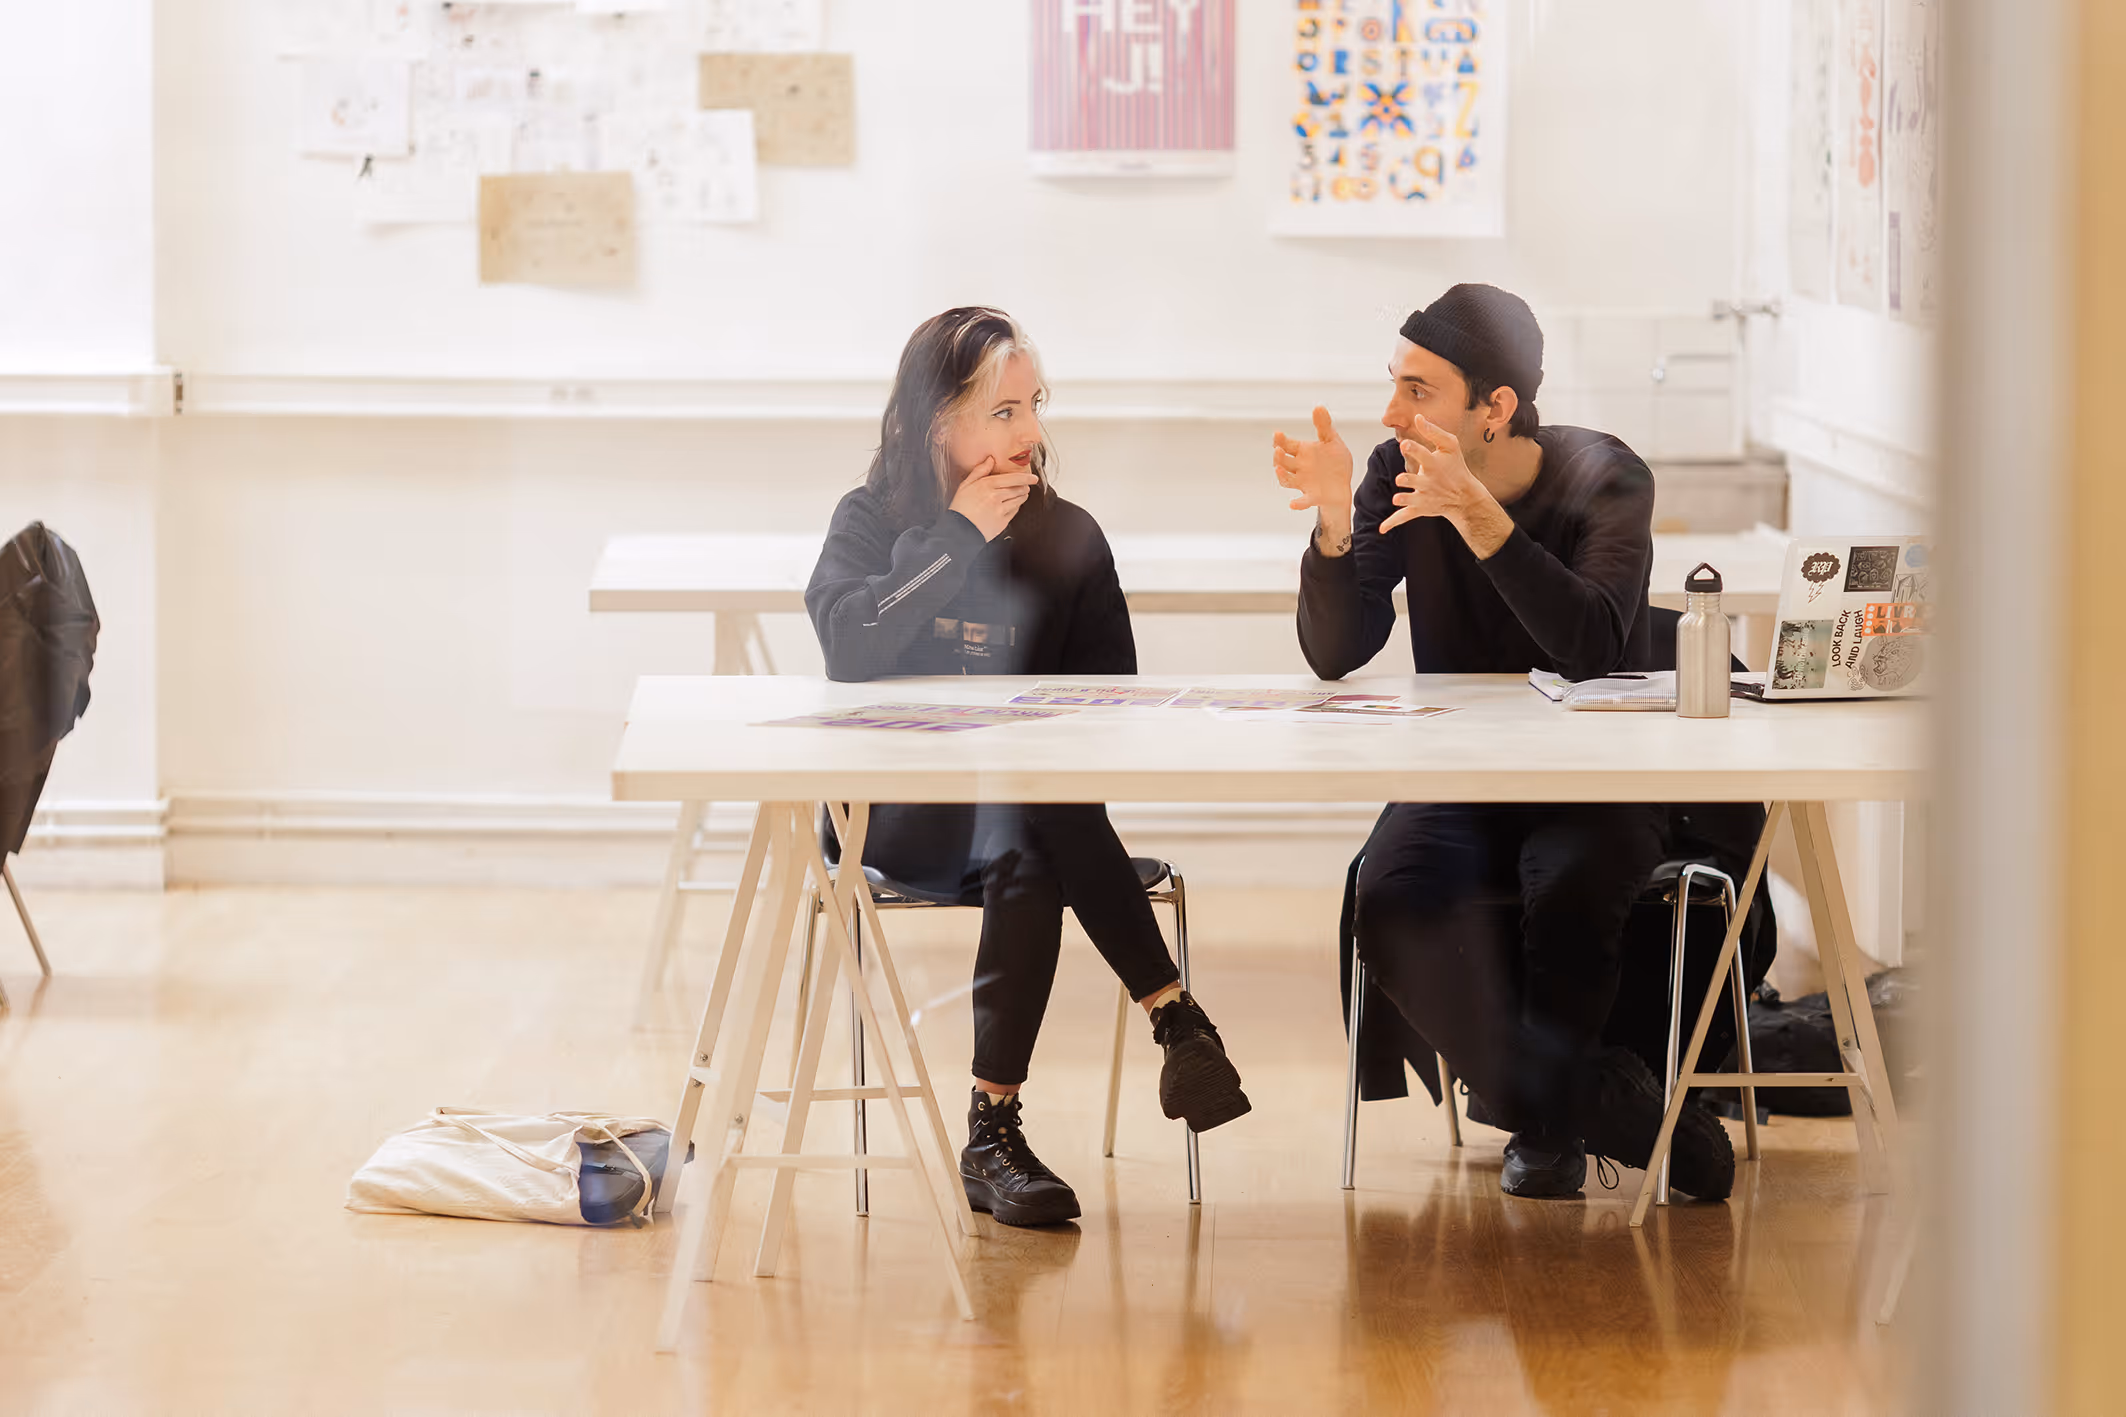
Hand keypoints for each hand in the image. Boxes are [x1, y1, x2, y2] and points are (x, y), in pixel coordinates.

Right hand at [948, 456, 1038, 540]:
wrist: (959, 530)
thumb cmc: (961, 507)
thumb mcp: (966, 485)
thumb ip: (979, 471)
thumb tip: (990, 460)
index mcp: (987, 485)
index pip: (1012, 479)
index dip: (1026, 478)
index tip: (1033, 478)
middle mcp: (996, 496)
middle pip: (1018, 489)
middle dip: (1024, 487)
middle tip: (1026, 485)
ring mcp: (1000, 509)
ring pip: (1018, 500)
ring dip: (1022, 496)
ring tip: (1022, 494)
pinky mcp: (1003, 521)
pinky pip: (1015, 511)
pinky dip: (1016, 507)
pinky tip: (1013, 505)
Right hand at [1273, 407, 1354, 550]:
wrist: (1343, 485)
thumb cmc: (1334, 463)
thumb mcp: (1332, 442)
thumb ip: (1324, 426)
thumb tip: (1318, 406)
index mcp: (1302, 452)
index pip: (1287, 445)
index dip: (1280, 440)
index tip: (1277, 435)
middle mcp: (1299, 467)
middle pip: (1282, 461)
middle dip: (1278, 456)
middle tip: (1278, 450)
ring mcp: (1303, 482)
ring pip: (1286, 479)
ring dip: (1281, 475)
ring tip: (1279, 470)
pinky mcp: (1312, 496)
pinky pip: (1302, 501)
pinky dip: (1297, 503)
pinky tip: (1293, 505)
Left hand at [1382, 414, 1490, 535]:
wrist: (1464, 496)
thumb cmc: (1456, 466)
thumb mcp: (1450, 446)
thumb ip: (1433, 431)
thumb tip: (1418, 416)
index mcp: (1434, 464)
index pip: (1422, 455)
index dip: (1413, 450)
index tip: (1403, 444)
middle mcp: (1428, 481)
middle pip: (1413, 480)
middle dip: (1407, 480)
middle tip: (1401, 479)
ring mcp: (1423, 496)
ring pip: (1408, 499)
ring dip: (1403, 499)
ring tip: (1397, 499)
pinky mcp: (1419, 508)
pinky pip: (1405, 517)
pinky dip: (1393, 523)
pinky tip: (1381, 529)